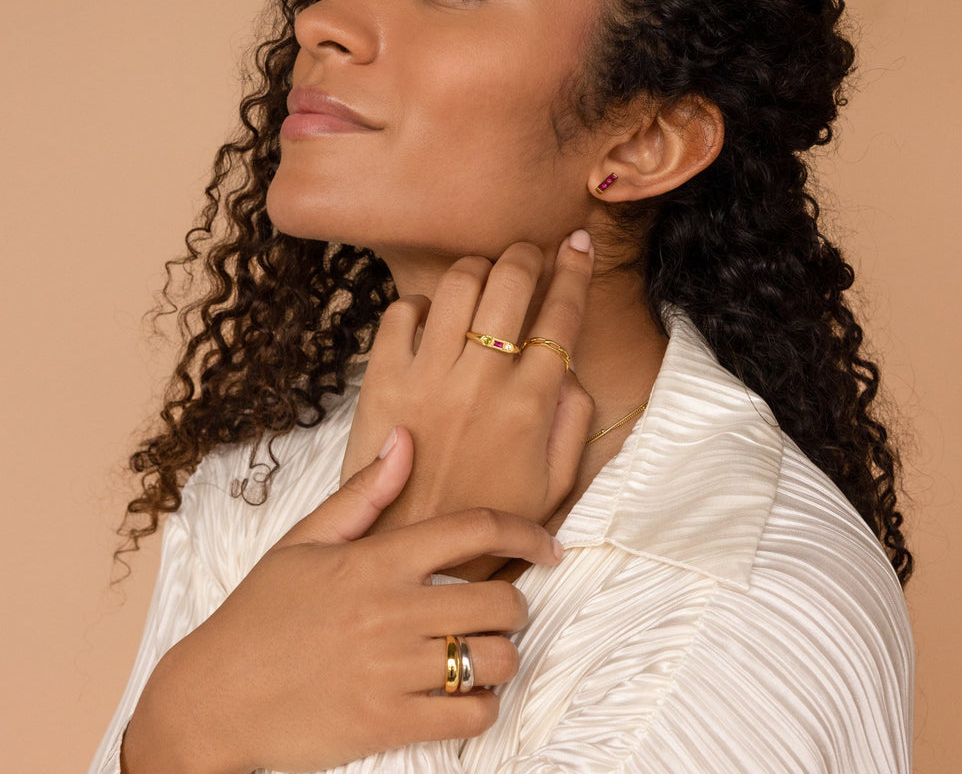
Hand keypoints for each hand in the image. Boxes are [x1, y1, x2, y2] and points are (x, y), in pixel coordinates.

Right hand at [122, 430, 562, 773]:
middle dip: (515, 605)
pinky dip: (480, 705)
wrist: (211, 699)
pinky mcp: (387, 723)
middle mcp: (392, 611)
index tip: (549, 545)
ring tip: (481, 652)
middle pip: (501, 601)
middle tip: (501, 611)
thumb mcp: (303, 541)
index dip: (526, 532)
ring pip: (494, 660)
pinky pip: (469, 716)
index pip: (473, 529)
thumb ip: (363, 493)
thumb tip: (404, 438)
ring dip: (501, 656)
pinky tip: (461, 694)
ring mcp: (392, 670)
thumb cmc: (260, 615)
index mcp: (376, 560)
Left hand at [342, 232, 594, 554]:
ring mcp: (429, 374)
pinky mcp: (383, 379)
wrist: (407, 550)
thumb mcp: (553, 486)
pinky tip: (431, 318)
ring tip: (483, 278)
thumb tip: (571, 370)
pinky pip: (401, 312)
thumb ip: (573, 423)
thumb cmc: (485, 519)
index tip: (578, 244)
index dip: (575, 270)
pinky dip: (418, 303)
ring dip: (477, 269)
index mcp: (529, 403)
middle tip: (528, 255)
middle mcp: (482, 379)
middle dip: (526, 254)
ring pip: (458, 283)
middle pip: (511, 281)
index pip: (562, 314)